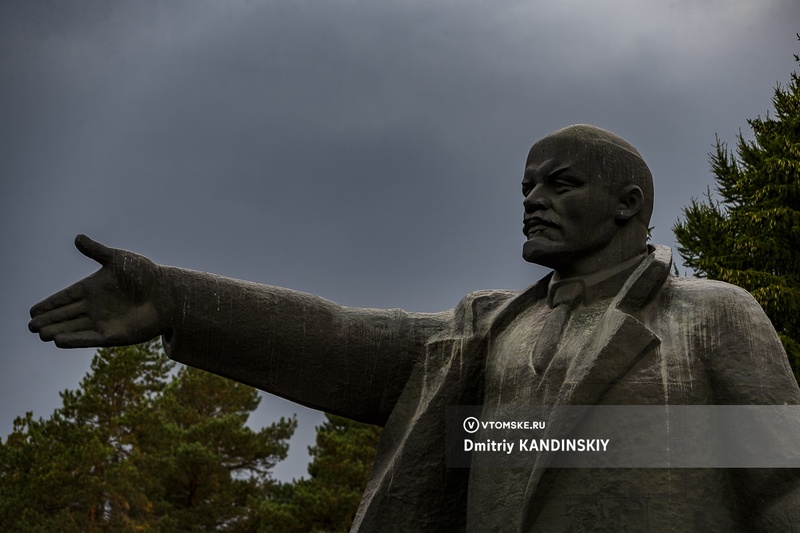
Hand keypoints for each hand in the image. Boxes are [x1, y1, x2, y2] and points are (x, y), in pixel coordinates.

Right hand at [29, 235, 169, 347]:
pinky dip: (74, 340)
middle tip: (31, 326)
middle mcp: (95, 307)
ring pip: (74, 328)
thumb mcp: (118, 259)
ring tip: (40, 334)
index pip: (65, 297)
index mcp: (93, 288)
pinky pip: (89, 339)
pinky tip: (58, 342)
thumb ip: (96, 251)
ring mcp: (103, 321)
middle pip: (66, 315)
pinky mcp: (113, 335)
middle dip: (49, 320)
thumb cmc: (145, 274)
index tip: (32, 311)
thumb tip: (77, 238)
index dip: (50, 304)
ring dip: (58, 331)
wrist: (168, 293)